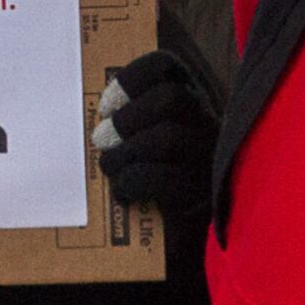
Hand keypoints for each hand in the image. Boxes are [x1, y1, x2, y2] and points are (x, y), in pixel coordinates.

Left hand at [91, 50, 218, 230]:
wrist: (177, 238)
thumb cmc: (150, 183)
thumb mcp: (137, 143)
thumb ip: (121, 122)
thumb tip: (93, 118)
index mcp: (189, 102)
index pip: (166, 66)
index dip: (132, 77)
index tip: (106, 103)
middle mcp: (208, 125)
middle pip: (172, 98)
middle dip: (128, 118)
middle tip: (102, 139)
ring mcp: (211, 160)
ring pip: (168, 137)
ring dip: (125, 152)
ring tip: (110, 167)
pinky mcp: (207, 196)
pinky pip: (165, 178)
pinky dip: (134, 181)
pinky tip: (125, 192)